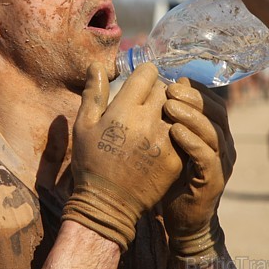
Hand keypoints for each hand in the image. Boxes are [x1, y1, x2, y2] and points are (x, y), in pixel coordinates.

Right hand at [62, 62, 183, 251]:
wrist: (108, 204)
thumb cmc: (91, 162)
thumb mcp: (84, 125)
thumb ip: (94, 93)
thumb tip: (96, 65)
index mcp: (125, 109)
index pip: (148, 73)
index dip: (144, 74)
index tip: (140, 83)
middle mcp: (149, 121)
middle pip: (167, 89)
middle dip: (158, 91)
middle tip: (148, 102)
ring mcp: (166, 141)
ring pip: (179, 111)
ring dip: (171, 111)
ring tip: (158, 120)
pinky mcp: (177, 158)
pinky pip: (184, 133)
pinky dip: (178, 132)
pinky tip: (163, 140)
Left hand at [161, 78, 235, 267]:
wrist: (183, 219)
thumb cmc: (174, 176)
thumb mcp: (172, 143)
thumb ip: (171, 119)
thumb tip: (160, 87)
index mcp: (216, 133)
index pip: (213, 102)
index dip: (195, 89)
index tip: (172, 79)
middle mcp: (224, 146)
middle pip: (217, 112)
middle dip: (193, 97)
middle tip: (170, 88)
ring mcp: (222, 164)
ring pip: (214, 132)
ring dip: (192, 116)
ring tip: (169, 105)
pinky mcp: (214, 182)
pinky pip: (207, 157)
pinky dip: (192, 142)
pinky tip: (174, 132)